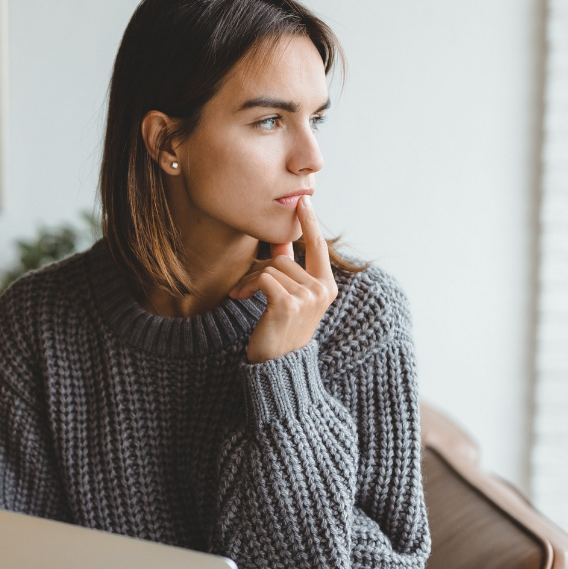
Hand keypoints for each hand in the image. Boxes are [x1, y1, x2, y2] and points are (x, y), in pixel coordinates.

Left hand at [229, 196, 338, 363]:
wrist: (276, 366)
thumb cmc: (280, 332)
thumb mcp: (289, 297)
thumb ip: (288, 268)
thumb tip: (280, 238)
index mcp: (327, 287)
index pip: (319, 247)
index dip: (310, 223)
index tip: (303, 202)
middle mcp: (322, 290)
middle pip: (283, 259)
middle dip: (258, 270)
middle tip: (243, 287)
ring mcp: (308, 297)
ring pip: (271, 267)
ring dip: (249, 280)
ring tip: (242, 296)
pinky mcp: (289, 303)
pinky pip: (263, 278)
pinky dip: (247, 286)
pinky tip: (240, 299)